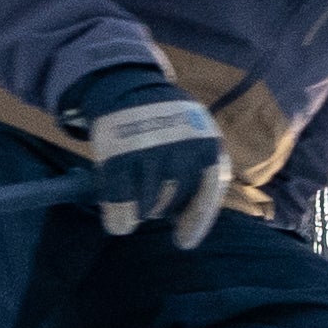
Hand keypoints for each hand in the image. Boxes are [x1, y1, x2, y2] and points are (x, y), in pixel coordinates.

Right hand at [72, 88, 232, 247]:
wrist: (125, 85)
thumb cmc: (161, 122)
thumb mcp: (192, 136)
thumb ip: (195, 172)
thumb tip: (188, 231)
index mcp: (207, 143)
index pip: (210, 190)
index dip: (197, 220)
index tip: (183, 242)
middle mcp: (184, 149)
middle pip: (174, 200)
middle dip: (160, 205)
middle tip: (147, 193)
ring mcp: (151, 152)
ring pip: (147, 206)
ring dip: (138, 210)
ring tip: (131, 193)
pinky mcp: (120, 156)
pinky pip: (121, 203)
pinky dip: (118, 218)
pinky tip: (117, 222)